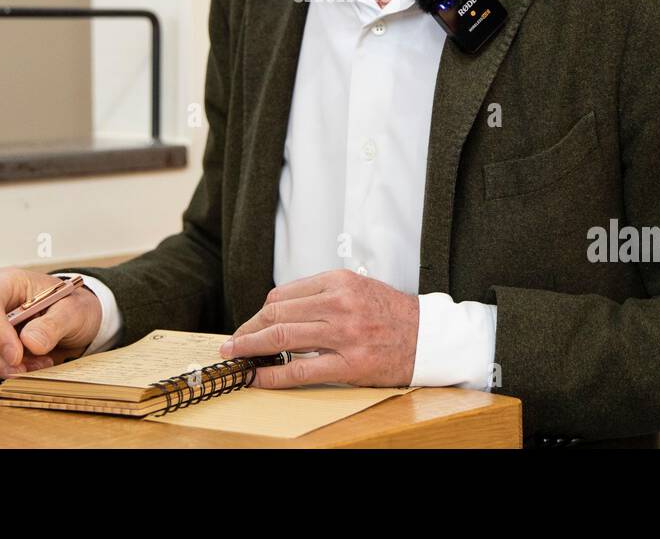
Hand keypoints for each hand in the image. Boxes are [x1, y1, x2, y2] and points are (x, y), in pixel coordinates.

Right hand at [0, 267, 102, 380]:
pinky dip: (4, 373)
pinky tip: (31, 367)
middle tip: (24, 371)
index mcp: (6, 282)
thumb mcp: (74, 311)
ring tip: (38, 365)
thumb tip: (30, 342)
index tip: (15, 356)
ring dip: (1, 368)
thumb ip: (53, 324)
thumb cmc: (73, 307)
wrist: (75, 320)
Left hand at [219, 269, 418, 387]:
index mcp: (338, 281)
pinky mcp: (349, 363)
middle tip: (232, 343)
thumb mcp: (356, 288)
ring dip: (251, 348)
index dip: (259, 313)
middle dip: (248, 330)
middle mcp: (339, 303)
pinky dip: (273, 375)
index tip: (249, 325)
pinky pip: (300, 370)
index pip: (283, 295)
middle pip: (276, 314)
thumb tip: (279, 311)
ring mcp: (343, 334)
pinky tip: (258, 377)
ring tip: (236, 357)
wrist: (427, 337)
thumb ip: (320, 294)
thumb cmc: (390, 313)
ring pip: (282, 339)